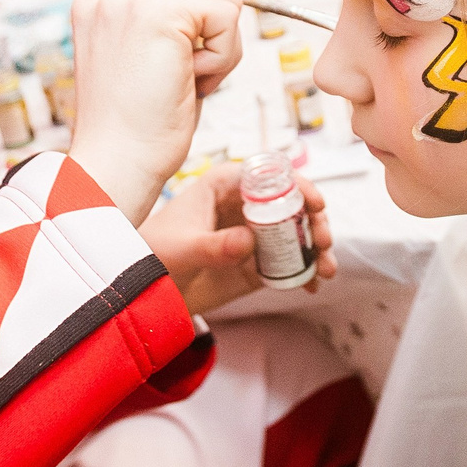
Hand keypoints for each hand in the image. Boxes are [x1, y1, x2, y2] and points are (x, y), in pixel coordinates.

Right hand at [67, 0, 246, 220]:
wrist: (116, 166)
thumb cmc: (137, 129)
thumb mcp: (147, 60)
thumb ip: (169, 22)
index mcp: (97, 2)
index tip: (213, 11)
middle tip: (218, 39)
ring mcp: (127, 0)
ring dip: (223, 34)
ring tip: (197, 74)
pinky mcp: (154, 14)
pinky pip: (224, 12)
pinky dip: (225, 52)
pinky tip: (196, 82)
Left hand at [141, 163, 338, 314]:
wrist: (141, 291)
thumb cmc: (152, 256)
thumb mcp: (181, 249)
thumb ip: (213, 246)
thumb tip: (248, 241)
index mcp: (223, 186)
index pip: (268, 176)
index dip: (297, 185)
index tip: (316, 204)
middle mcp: (243, 206)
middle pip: (291, 205)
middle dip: (313, 222)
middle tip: (324, 242)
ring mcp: (251, 235)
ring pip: (294, 234)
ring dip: (315, 249)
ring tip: (325, 270)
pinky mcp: (254, 263)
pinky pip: (287, 263)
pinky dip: (304, 272)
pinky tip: (312, 285)